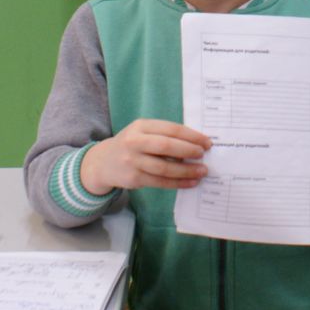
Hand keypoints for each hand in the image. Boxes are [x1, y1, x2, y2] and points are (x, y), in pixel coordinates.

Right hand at [79, 119, 211, 193]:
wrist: (103, 162)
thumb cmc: (132, 145)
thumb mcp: (143, 132)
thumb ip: (164, 135)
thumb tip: (196, 144)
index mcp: (141, 126)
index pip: (171, 129)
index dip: (191, 136)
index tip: (207, 142)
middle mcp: (135, 142)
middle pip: (166, 146)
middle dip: (189, 150)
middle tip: (204, 155)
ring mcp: (133, 161)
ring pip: (164, 167)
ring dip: (186, 170)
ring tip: (202, 171)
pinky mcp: (133, 178)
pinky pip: (160, 182)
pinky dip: (178, 183)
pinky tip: (190, 182)